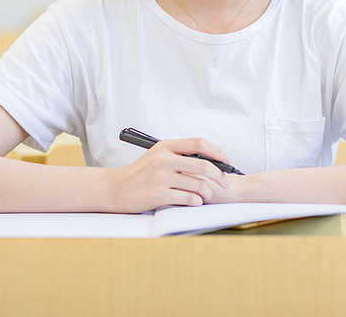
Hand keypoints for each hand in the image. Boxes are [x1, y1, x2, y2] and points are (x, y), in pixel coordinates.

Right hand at [105, 137, 231, 212]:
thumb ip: (179, 154)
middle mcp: (164, 159)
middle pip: (203, 165)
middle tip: (226, 183)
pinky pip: (188, 199)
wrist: (116, 188)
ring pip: (198, 185)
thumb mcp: (157, 156)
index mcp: (166, 146)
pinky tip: (194, 202)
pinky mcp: (158, 194)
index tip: (228, 160)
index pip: (199, 143)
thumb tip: (209, 158)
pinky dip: (196, 202)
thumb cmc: (140, 173)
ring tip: (206, 195)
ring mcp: (161, 177)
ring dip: (207, 192)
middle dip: (220, 176)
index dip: (217, 151)